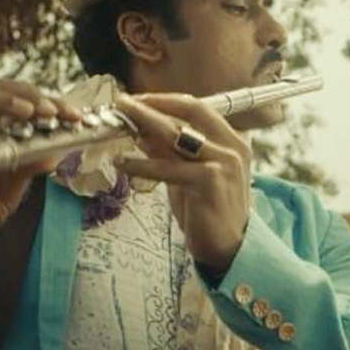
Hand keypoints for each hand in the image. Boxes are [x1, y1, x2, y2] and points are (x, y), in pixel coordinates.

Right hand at [0, 80, 80, 231]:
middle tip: (52, 111)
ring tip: (25, 112)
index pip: (29, 105)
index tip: (75, 116)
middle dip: (31, 97)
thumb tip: (55, 155)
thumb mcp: (8, 190)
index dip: (52, 105)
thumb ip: (25, 171)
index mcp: (2, 128)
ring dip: (2, 102)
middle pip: (4, 92)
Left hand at [115, 93, 252, 272]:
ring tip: (117, 124)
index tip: (136, 100)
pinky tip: (123, 163)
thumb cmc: (208, 213)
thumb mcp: (187, 175)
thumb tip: (141, 131)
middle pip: (189, 112)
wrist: (229, 248)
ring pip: (177, 135)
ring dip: (143, 126)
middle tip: (121, 102)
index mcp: (231, 141)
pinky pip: (169, 167)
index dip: (164, 101)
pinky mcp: (210, 181)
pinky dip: (143, 164)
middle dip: (151, 105)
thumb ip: (170, 153)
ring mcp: (224, 162)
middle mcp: (232, 147)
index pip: (196, 108)